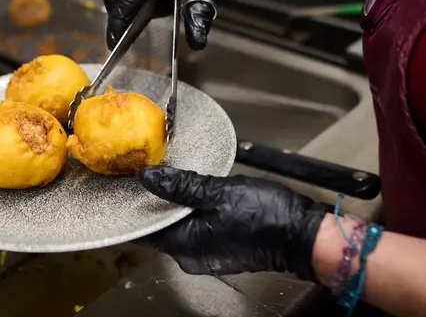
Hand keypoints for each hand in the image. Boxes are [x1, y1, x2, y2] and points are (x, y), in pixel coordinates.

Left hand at [137, 166, 326, 278]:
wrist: (303, 235)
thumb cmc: (266, 217)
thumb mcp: (217, 192)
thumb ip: (181, 185)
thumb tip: (149, 178)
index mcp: (185, 246)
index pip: (143, 230)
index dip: (130, 207)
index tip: (122, 185)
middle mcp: (191, 255)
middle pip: (158, 227)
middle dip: (150, 200)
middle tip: (142, 171)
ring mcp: (207, 251)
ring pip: (177, 225)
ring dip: (171, 202)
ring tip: (164, 174)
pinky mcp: (221, 243)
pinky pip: (194, 225)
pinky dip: (188, 208)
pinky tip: (189, 187)